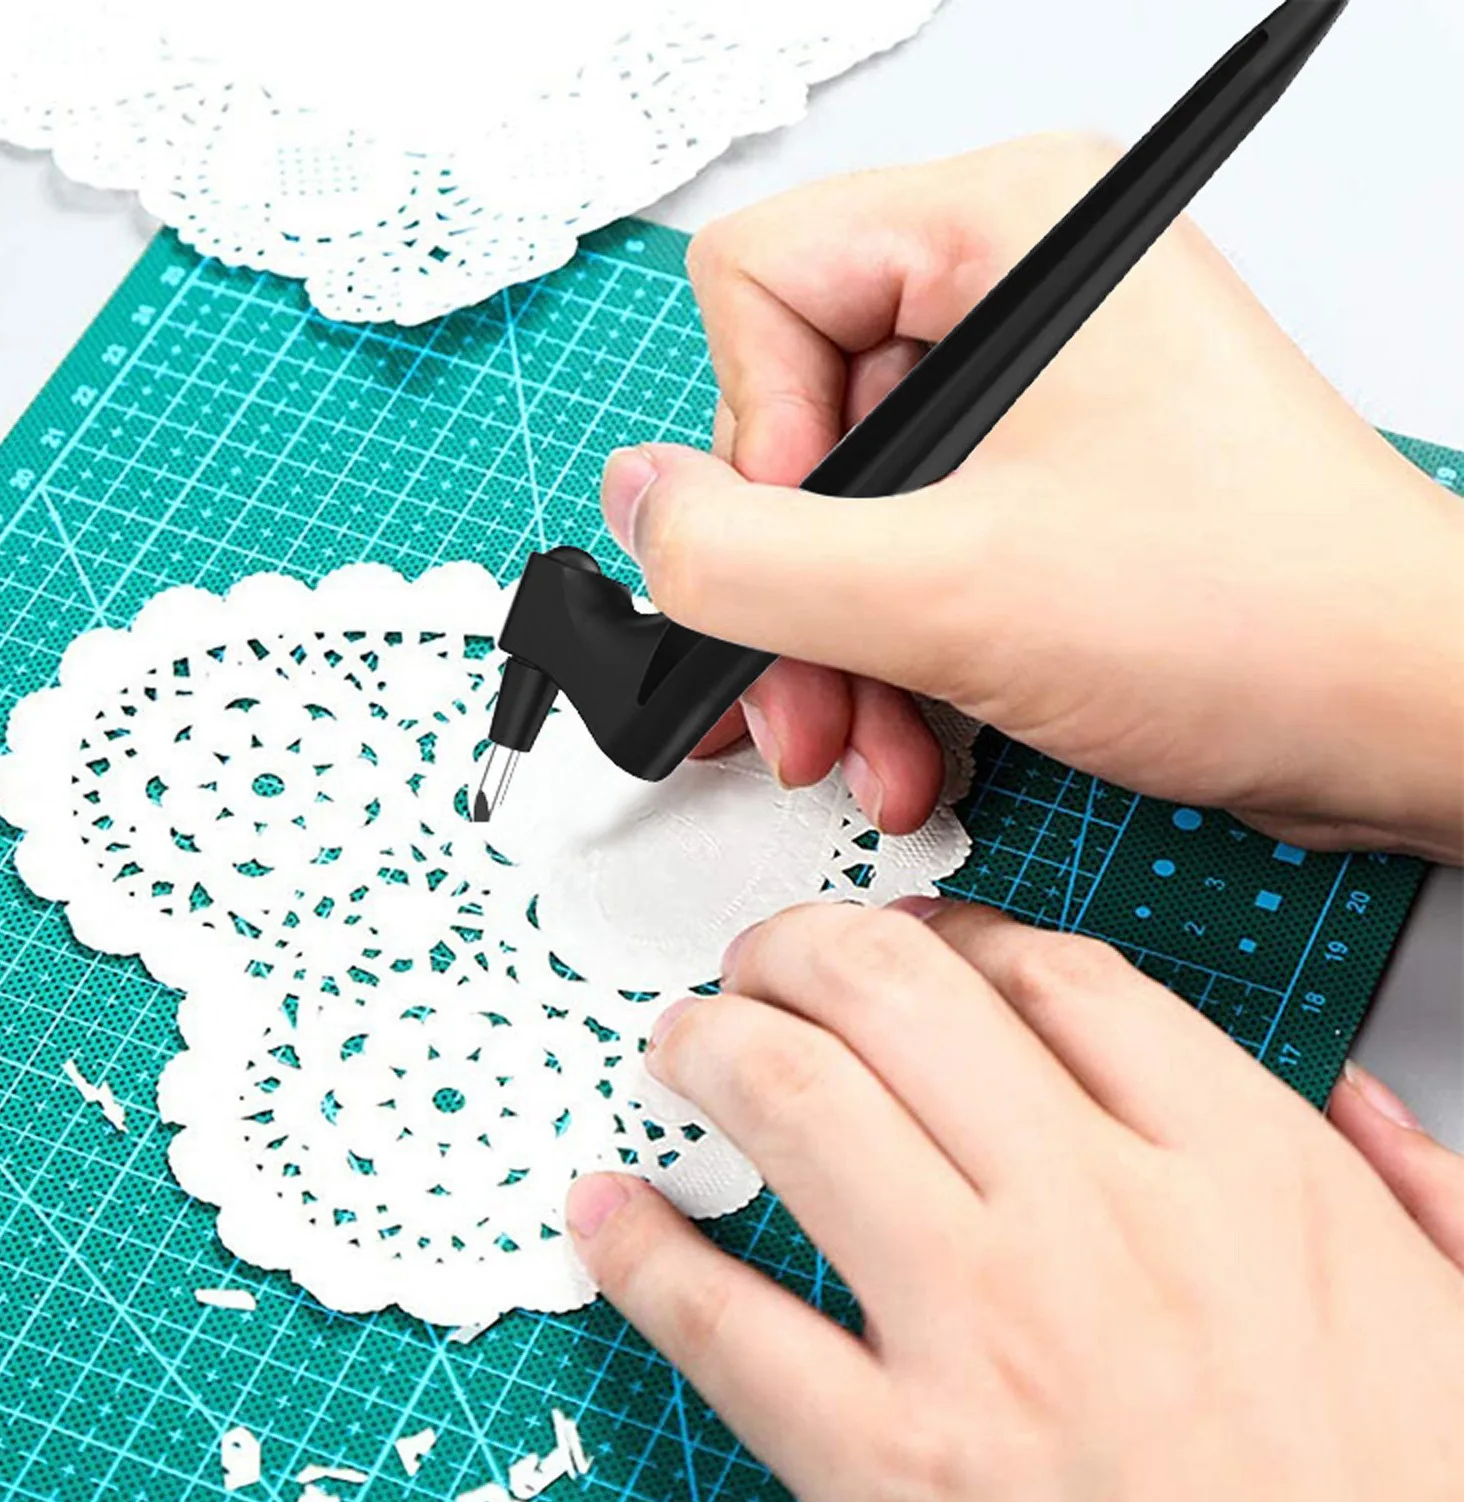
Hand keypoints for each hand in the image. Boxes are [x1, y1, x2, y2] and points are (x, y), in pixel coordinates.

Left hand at [565, 901, 1463, 1501]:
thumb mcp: (1458, 1332)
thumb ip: (1405, 1189)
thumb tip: (1356, 1103)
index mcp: (1239, 1173)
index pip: (1053, 977)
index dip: (953, 936)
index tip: (909, 944)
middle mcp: (1099, 1223)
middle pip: (898, 995)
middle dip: (800, 949)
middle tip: (760, 966)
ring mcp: (987, 1341)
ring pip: (798, 1105)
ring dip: (711, 1048)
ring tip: (682, 1046)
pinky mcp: (895, 1479)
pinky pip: (726, 1324)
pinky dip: (644, 1252)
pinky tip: (612, 1217)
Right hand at [600, 135, 1463, 860]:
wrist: (1401, 720)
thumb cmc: (1258, 615)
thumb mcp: (944, 594)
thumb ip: (744, 554)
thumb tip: (638, 509)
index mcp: (1006, 230)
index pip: (758, 282)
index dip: (750, 439)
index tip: (804, 553)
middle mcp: (1018, 294)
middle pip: (793, 417)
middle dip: (789, 591)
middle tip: (796, 698)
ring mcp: (1035, 398)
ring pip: (846, 510)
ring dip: (833, 652)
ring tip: (863, 747)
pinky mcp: (1046, 486)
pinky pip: (908, 555)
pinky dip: (890, 659)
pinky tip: (909, 743)